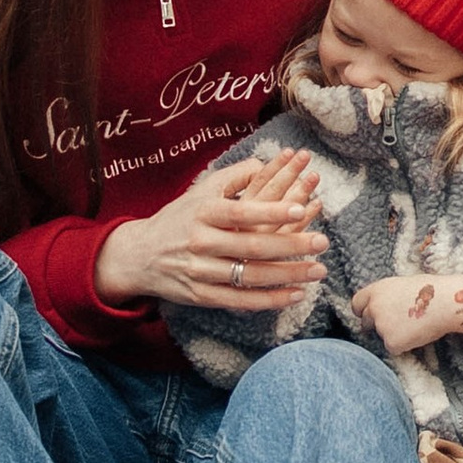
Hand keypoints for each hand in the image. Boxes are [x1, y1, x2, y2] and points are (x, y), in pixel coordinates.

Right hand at [95, 152, 327, 310]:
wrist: (139, 255)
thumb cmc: (178, 218)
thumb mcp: (200, 190)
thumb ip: (234, 177)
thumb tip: (265, 162)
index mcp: (203, 212)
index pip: (242, 211)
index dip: (272, 209)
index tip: (302, 207)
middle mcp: (201, 242)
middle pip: (252, 246)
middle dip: (291, 245)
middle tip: (322, 242)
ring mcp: (201, 272)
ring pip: (250, 276)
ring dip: (287, 275)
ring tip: (318, 270)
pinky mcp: (202, 296)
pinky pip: (241, 300)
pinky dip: (270, 300)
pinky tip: (295, 294)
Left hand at [353, 268, 462, 357]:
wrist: (445, 303)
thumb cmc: (431, 291)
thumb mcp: (403, 285)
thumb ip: (387, 297)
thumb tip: (384, 308)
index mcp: (377, 290)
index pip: (357, 303)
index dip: (363, 310)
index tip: (368, 316)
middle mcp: (374, 307)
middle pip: (366, 321)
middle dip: (377, 325)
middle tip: (396, 326)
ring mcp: (381, 326)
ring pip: (382, 336)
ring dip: (394, 335)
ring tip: (415, 326)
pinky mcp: (390, 342)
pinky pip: (393, 348)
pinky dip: (403, 345)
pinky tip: (417, 335)